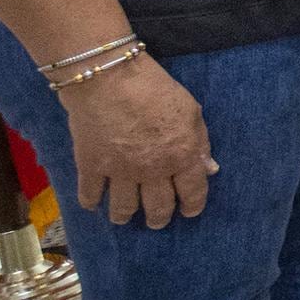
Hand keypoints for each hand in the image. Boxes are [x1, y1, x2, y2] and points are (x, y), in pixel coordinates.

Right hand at [60, 58, 215, 227]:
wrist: (108, 78)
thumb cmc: (155, 87)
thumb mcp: (191, 110)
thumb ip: (200, 142)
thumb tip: (210, 169)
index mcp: (182, 156)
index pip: (192, 192)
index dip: (192, 206)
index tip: (189, 212)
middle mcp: (153, 170)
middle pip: (158, 207)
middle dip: (159, 218)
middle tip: (156, 221)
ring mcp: (120, 172)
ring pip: (124, 208)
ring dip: (125, 216)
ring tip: (124, 218)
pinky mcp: (91, 167)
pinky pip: (90, 195)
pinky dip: (91, 203)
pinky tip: (93, 204)